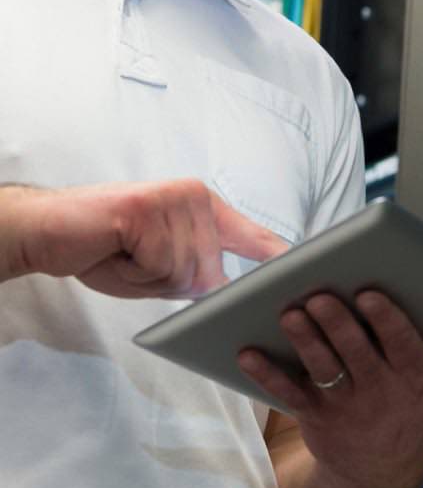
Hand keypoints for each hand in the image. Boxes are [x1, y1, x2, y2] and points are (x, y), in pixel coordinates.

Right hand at [1, 179, 285, 298]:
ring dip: (149, 276)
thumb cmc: (106, 250)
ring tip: (124, 254)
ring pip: (184, 271)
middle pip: (209, 271)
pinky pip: (158, 263)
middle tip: (135, 261)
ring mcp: (173, 199)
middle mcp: (195, 197)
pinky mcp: (148, 207)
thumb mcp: (161, 267)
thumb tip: (227, 290)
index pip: (251, 234)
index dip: (277, 254)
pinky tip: (115, 249)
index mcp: (203, 207)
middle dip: (169, 282)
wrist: (50, 230)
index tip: (308, 267)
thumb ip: (197, 274)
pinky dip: (134, 269)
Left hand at [239, 290, 422, 487]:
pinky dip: (266, 373)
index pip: (401, 344)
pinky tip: (246, 351)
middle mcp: (379, 392)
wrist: (379, 481)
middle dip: (336, 323)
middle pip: (354, 352)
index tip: (371, 292)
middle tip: (318, 294)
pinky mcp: (314, 416)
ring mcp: (344, 406)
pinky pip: (287, 393)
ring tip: (289, 312)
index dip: (385, 320)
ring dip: (302, 340)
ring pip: (321, 368)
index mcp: (416, 378)